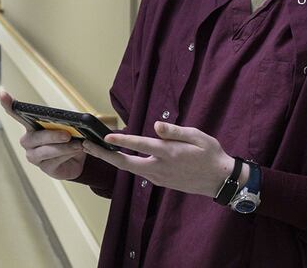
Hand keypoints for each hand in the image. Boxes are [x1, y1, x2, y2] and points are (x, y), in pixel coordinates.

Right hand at [0, 87, 85, 179]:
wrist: (79, 160)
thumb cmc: (70, 139)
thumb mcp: (71, 126)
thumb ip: (69, 121)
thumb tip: (77, 119)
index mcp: (31, 125)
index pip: (17, 113)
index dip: (8, 104)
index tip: (2, 93)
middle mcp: (28, 141)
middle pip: (35, 137)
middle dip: (52, 135)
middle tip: (67, 134)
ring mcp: (34, 156)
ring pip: (45, 151)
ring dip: (63, 147)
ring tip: (78, 144)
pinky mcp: (44, 168)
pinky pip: (54, 161)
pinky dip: (67, 155)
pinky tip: (76, 152)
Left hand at [82, 121, 241, 197]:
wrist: (219, 180)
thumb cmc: (210, 154)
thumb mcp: (198, 137)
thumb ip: (176, 132)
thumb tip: (157, 125)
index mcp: (169, 153)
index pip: (140, 145)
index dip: (122, 140)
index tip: (106, 136)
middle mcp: (160, 167)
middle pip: (125, 162)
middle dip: (104, 154)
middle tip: (86, 145)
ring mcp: (159, 177)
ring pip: (130, 168)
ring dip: (112, 159)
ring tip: (96, 149)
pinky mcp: (160, 181)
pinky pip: (140, 171)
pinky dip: (126, 164)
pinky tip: (118, 157)